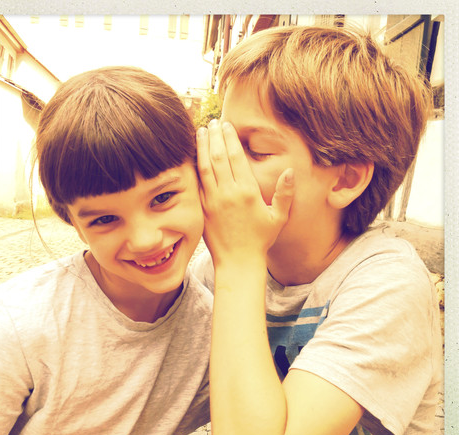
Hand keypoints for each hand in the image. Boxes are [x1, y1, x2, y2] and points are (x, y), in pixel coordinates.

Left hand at [196, 120, 294, 266]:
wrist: (238, 261)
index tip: (226, 125)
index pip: (236, 157)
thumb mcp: (278, 218)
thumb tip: (290, 171)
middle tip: (212, 123)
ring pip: (204, 167)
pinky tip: (193, 155)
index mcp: (247, 192)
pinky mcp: (203, 208)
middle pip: (218, 157)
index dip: (230, 138)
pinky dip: (194, 166)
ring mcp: (212, 201)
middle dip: (215, 137)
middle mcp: (228, 193)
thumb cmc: (260, 240)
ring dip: (202, 147)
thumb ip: (285, 194)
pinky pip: (197, 182)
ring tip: (201, 131)